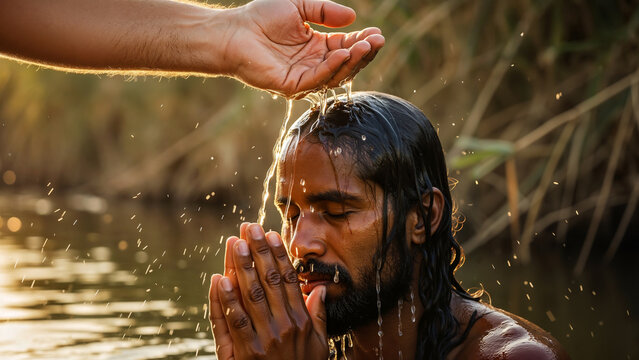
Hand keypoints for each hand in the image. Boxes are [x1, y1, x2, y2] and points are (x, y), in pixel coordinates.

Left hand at [209, 223, 328, 359]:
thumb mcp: (318, 346)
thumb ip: (318, 317)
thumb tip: (321, 289)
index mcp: (302, 321)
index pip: (289, 280)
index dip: (278, 256)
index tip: (271, 234)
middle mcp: (285, 326)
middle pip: (269, 281)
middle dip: (258, 251)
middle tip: (248, 227)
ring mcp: (265, 339)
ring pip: (251, 295)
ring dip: (242, 267)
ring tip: (235, 243)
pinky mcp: (246, 353)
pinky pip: (235, 322)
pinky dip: (226, 300)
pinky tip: (220, 279)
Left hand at [224, 0, 383, 97]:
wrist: (234, 31)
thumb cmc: (261, 16)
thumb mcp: (300, 5)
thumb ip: (325, 11)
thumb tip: (352, 18)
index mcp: (317, 46)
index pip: (347, 46)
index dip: (363, 41)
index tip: (378, 34)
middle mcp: (313, 64)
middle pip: (346, 63)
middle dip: (363, 52)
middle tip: (377, 41)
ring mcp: (303, 76)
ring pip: (336, 73)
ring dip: (352, 60)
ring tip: (365, 46)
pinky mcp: (292, 85)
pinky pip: (316, 78)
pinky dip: (331, 66)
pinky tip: (342, 52)